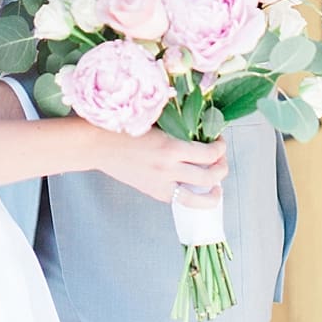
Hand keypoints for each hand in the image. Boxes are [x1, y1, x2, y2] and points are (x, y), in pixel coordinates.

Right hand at [97, 131, 228, 203]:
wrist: (99, 145)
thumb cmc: (126, 128)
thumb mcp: (157, 121)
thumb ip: (179, 126)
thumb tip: (201, 126)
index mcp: (171, 148)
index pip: (209, 154)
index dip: (221, 148)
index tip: (219, 141)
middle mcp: (168, 169)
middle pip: (209, 177)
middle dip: (222, 169)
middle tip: (220, 161)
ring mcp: (160, 184)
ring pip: (197, 199)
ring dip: (213, 194)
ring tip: (216, 188)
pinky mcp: (153, 193)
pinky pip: (179, 200)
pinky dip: (191, 196)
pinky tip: (195, 189)